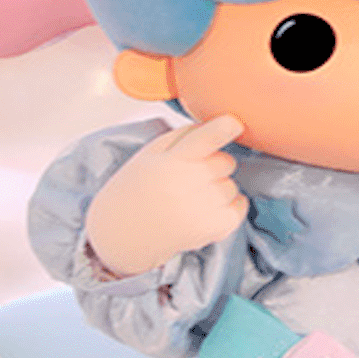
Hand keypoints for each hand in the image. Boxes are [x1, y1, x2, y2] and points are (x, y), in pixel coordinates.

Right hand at [84, 115, 247, 277]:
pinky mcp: (210, 230)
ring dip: (218, 188)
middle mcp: (186, 185)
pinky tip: (209, 208)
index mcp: (170, 162)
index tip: (235, 122)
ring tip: (190, 198)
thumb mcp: (149, 154)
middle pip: (226, 162)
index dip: (225, 127)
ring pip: (232, 186)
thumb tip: (221, 125)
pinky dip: (232, 206)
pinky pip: (240, 207)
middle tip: (189, 178)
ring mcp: (200, 210)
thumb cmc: (137, 188)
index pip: (207, 139)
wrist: (118, 235)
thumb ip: (183, 136)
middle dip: (214, 165)